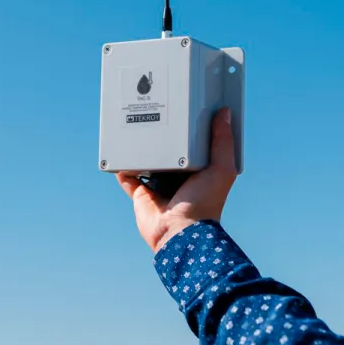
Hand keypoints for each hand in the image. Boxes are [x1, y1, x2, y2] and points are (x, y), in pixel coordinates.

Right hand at [117, 108, 238, 252]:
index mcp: (199, 172)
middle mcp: (178, 179)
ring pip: (148, 163)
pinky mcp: (140, 195)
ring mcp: (158, 186)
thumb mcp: (221, 168)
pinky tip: (118, 152)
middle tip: (159, 115)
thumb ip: (223, 142)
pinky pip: (128, 178)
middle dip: (165, 139)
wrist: (179, 231)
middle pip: (169, 153)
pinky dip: (122, 167)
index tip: (188, 114)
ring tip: (138, 128)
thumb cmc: (204, 203)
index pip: (195, 148)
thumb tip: (224, 113)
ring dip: (142, 149)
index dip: (193, 133)